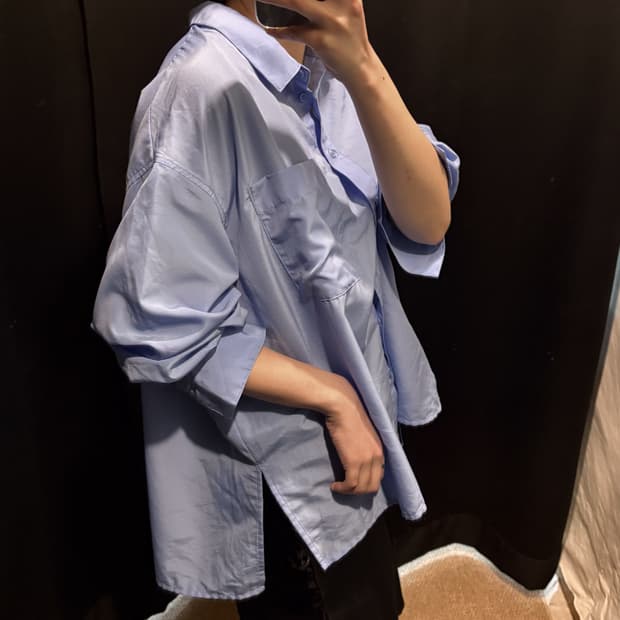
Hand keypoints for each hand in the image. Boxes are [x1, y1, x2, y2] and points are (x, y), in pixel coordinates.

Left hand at [259, 0, 373, 84]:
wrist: (361, 68)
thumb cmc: (351, 40)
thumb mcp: (348, 10)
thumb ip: (333, 1)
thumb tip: (306, 0)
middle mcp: (343, 3)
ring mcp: (331, 21)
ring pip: (297, 2)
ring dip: (275, 0)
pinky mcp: (321, 39)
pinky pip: (294, 31)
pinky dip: (280, 31)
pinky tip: (271, 30)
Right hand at [320, 374, 384, 494]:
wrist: (342, 407)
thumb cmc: (349, 415)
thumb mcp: (363, 433)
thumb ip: (364, 446)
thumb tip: (357, 455)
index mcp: (380, 449)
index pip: (378, 475)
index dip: (366, 482)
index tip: (355, 482)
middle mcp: (377, 456)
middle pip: (372, 486)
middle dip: (359, 491)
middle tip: (346, 487)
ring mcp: (367, 460)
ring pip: (362, 488)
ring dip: (349, 492)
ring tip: (339, 487)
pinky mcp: (354, 462)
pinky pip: (351, 485)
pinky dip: (342, 489)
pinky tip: (334, 485)